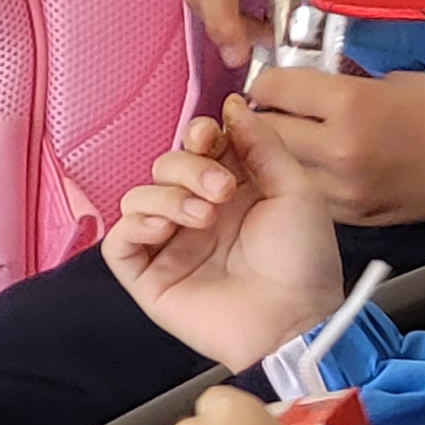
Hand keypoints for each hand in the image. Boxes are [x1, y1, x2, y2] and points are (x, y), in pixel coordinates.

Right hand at [101, 103, 345, 369]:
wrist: (296, 320)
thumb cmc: (304, 261)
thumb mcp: (296, 190)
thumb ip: (263, 145)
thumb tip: (233, 105)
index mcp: (233, 191)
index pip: (197, 148)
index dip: (198, 135)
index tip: (211, 135)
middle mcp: (198, 214)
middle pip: (165, 166)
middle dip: (188, 166)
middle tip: (222, 189)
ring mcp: (171, 245)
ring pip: (138, 197)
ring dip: (167, 196)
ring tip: (204, 217)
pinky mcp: (150, 277)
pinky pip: (119, 240)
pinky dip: (135, 225)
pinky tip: (165, 229)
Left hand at [235, 66, 424, 225]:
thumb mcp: (386, 80)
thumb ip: (333, 87)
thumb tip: (292, 91)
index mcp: (351, 104)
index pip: (273, 89)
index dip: (267, 82)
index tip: (271, 81)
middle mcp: (341, 151)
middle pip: (265, 133)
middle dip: (264, 118)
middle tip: (273, 109)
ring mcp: (347, 190)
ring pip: (280, 170)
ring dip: (280, 154)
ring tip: (294, 139)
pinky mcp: (357, 216)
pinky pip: (309, 193)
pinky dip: (305, 179)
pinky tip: (319, 166)